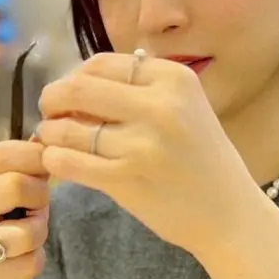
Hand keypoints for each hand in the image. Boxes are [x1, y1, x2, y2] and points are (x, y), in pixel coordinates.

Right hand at [0, 140, 49, 278]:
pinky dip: (35, 262)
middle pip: (14, 185)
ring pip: (24, 231)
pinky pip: (28, 263)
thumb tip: (49, 138)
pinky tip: (22, 262)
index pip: (0, 154)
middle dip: (40, 196)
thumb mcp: (14, 191)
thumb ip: (27, 166)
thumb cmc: (7, 227)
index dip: (35, 156)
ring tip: (30, 238)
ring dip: (39, 233)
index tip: (51, 165)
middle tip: (39, 207)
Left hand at [35, 52, 251, 257]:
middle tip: (50, 114)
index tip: (71, 96)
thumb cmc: (202, 160)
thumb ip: (140, 89)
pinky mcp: (126, 180)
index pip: (100, 64)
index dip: (75, 77)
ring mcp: (141, 144)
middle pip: (77, 88)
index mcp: (173, 79)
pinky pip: (68, 162)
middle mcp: (159, 106)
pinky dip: (54, 160)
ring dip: (50, 133)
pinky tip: (58, 162)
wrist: (229, 214)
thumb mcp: (186, 107)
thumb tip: (77, 80)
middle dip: (52, 99)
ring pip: (67, 127)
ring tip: (53, 141)